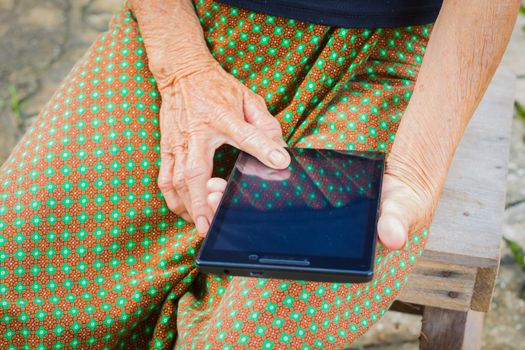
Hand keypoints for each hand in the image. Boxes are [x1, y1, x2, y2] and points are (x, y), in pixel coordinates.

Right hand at [156, 62, 290, 235]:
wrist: (182, 73)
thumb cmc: (218, 88)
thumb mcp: (248, 98)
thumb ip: (265, 124)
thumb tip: (280, 151)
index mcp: (221, 117)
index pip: (245, 134)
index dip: (262, 148)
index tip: (279, 162)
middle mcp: (196, 133)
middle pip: (195, 172)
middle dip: (201, 203)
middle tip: (209, 227)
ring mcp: (177, 143)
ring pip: (175, 182)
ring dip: (188, 207)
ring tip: (200, 226)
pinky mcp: (166, 148)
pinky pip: (164, 179)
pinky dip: (173, 199)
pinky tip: (185, 212)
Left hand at [205, 150, 437, 250]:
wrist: (405, 179)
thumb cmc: (403, 201)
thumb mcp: (404, 209)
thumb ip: (396, 222)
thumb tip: (391, 236)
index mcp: (335, 249)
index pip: (296, 260)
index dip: (265, 255)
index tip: (234, 238)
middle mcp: (317, 238)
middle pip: (271, 238)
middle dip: (238, 222)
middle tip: (211, 201)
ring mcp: (310, 219)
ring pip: (268, 217)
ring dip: (240, 204)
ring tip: (214, 188)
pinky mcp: (308, 201)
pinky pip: (278, 198)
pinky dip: (257, 188)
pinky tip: (237, 174)